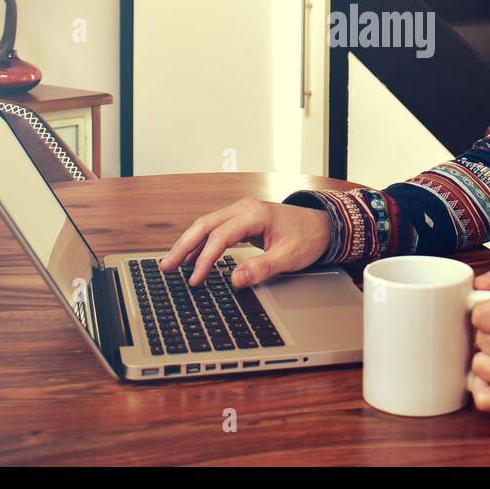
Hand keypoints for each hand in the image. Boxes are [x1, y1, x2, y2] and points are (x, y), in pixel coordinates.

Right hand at [158, 197, 331, 287]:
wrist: (322, 225)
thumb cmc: (307, 238)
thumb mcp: (287, 257)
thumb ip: (261, 268)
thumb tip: (235, 280)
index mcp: (254, 214)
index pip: (220, 237)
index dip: (205, 259)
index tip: (196, 279)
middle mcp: (243, 208)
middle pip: (204, 225)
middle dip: (184, 246)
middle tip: (167, 266)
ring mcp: (241, 211)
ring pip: (207, 225)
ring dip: (189, 243)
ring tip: (172, 263)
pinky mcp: (242, 218)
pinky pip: (216, 228)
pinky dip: (202, 242)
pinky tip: (192, 256)